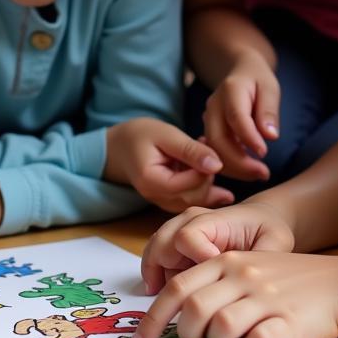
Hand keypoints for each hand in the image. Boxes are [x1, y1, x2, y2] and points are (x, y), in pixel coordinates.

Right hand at [105, 118, 233, 212]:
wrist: (119, 146)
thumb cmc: (139, 135)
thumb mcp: (165, 134)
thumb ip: (191, 150)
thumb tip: (218, 165)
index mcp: (152, 181)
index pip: (189, 184)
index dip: (204, 168)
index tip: (205, 143)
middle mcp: (156, 197)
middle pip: (193, 197)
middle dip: (206, 175)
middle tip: (206, 148)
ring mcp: (161, 202)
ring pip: (194, 201)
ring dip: (206, 181)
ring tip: (205, 155)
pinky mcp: (167, 200)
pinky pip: (189, 200)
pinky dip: (202, 188)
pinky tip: (210, 173)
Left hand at [130, 251, 337, 337]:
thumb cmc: (288, 281)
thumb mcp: (247, 268)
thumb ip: (214, 283)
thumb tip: (178, 314)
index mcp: (226, 262)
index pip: (177, 288)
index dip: (152, 319)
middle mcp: (241, 275)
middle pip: (192, 309)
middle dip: (185, 336)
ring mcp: (264, 297)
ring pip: (220, 327)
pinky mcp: (287, 320)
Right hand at [140, 199, 295, 293]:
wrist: (258, 220)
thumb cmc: (267, 231)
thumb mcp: (275, 241)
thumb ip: (265, 258)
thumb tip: (255, 283)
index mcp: (214, 220)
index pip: (189, 236)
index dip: (194, 259)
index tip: (211, 281)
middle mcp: (190, 221)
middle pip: (162, 242)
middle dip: (163, 273)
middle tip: (176, 304)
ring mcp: (179, 232)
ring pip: (153, 250)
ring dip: (154, 277)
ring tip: (161, 305)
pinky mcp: (175, 246)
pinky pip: (154, 260)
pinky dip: (154, 279)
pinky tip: (161, 300)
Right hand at [202, 53, 279, 180]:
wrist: (240, 73)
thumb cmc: (258, 81)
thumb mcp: (270, 88)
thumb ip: (269, 110)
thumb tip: (270, 136)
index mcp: (230, 90)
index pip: (236, 117)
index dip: (249, 137)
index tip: (264, 154)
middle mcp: (213, 106)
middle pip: (218, 139)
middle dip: (239, 162)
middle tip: (264, 174)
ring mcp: (208, 119)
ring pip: (213, 150)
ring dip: (235, 168)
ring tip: (259, 174)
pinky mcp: (209, 131)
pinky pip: (214, 152)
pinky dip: (230, 165)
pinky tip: (248, 170)